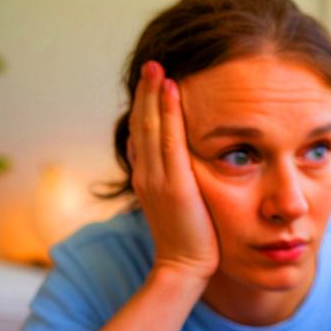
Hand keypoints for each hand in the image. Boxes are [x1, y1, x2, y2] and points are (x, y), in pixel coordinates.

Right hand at [129, 60, 219, 283]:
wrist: (183, 268)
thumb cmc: (189, 241)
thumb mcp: (178, 206)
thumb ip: (177, 184)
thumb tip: (185, 170)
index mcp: (146, 178)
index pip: (141, 134)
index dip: (144, 107)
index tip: (152, 84)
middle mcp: (145, 174)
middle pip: (140, 123)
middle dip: (145, 92)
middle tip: (152, 63)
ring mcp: (156, 178)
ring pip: (151, 126)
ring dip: (153, 93)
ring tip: (158, 66)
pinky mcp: (174, 183)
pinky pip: (170, 139)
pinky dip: (168, 112)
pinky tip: (173, 89)